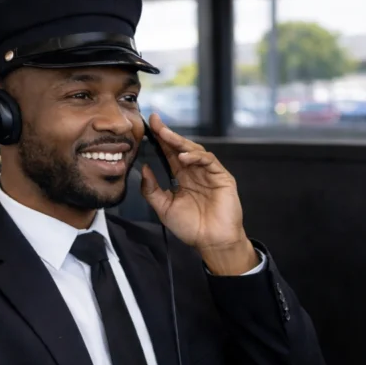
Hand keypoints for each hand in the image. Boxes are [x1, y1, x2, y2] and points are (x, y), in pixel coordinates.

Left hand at [139, 114, 256, 273]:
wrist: (211, 242)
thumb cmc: (191, 228)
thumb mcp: (164, 208)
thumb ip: (152, 189)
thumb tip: (143, 169)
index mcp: (183, 178)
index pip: (169, 154)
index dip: (159, 141)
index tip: (147, 127)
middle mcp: (196, 172)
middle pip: (181, 148)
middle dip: (168, 134)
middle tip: (155, 122)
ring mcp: (209, 173)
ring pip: (195, 150)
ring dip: (179, 142)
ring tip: (165, 135)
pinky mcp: (222, 177)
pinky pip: (208, 161)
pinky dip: (196, 156)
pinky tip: (183, 157)